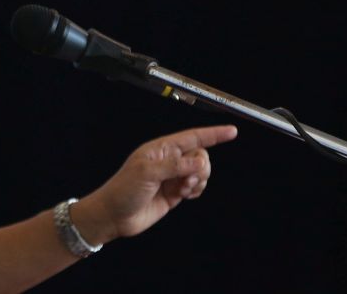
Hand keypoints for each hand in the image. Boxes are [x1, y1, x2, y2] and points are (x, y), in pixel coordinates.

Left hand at [73, 125, 237, 242]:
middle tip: (186, 181)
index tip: (232, 131)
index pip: (192, 137)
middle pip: (200, 156)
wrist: (115, 215)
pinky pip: (196, 186)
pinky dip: (197, 190)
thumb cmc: (123, 189)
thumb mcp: (147, 173)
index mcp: (160, 149)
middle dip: (201, 168)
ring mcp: (172, 176)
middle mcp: (168, 160)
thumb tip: (199, 162)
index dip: (213, 134)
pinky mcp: (175, 192)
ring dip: (198, 181)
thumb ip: (175, 166)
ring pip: (201, 172)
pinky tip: (185, 195)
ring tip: (182, 190)